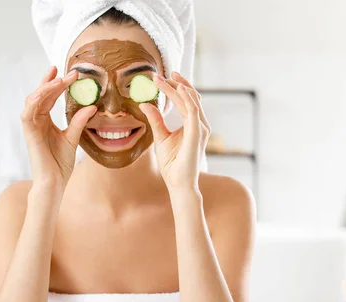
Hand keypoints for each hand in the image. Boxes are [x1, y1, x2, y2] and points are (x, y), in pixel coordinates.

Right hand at [21, 66, 96, 191]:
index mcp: (45, 121)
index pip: (50, 97)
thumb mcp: (73, 137)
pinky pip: (26, 114)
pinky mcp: (29, 134)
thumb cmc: (60, 164)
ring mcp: (31, 127)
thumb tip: (92, 106)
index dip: (60, 84)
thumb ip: (79, 121)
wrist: (55, 182)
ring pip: (32, 100)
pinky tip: (42, 94)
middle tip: (70, 72)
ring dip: (44, 88)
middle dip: (53, 81)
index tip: (74, 75)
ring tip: (59, 79)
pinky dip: (32, 102)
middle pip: (42, 95)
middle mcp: (36, 121)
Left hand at [139, 72, 210, 190]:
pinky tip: (178, 88)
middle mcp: (200, 123)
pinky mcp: (197, 133)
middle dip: (176, 83)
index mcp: (192, 123)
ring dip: (178, 87)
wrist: (178, 182)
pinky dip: (186, 98)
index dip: (174, 87)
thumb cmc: (172, 163)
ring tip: (165, 78)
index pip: (185, 100)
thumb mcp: (160, 137)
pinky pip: (193, 111)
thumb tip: (145, 104)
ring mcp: (200, 128)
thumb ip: (156, 120)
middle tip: (160, 75)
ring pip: (191, 100)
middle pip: (189, 97)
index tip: (159, 78)